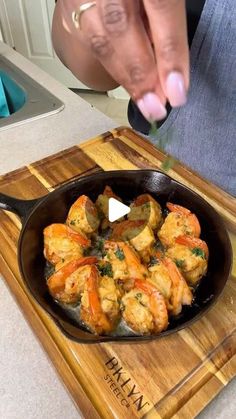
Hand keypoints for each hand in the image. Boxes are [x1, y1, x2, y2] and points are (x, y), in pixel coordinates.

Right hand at [65, 0, 188, 120]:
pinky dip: (108, 65)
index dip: (170, 54)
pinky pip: (84, 40)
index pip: (160, 7)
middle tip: (157, 106)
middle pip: (121, 28)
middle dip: (142, 74)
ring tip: (145, 102)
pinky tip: (125, 80)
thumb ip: (164, 17)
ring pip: (98, 39)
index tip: (177, 90)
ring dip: (125, 77)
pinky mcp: (66, 3)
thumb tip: (169, 69)